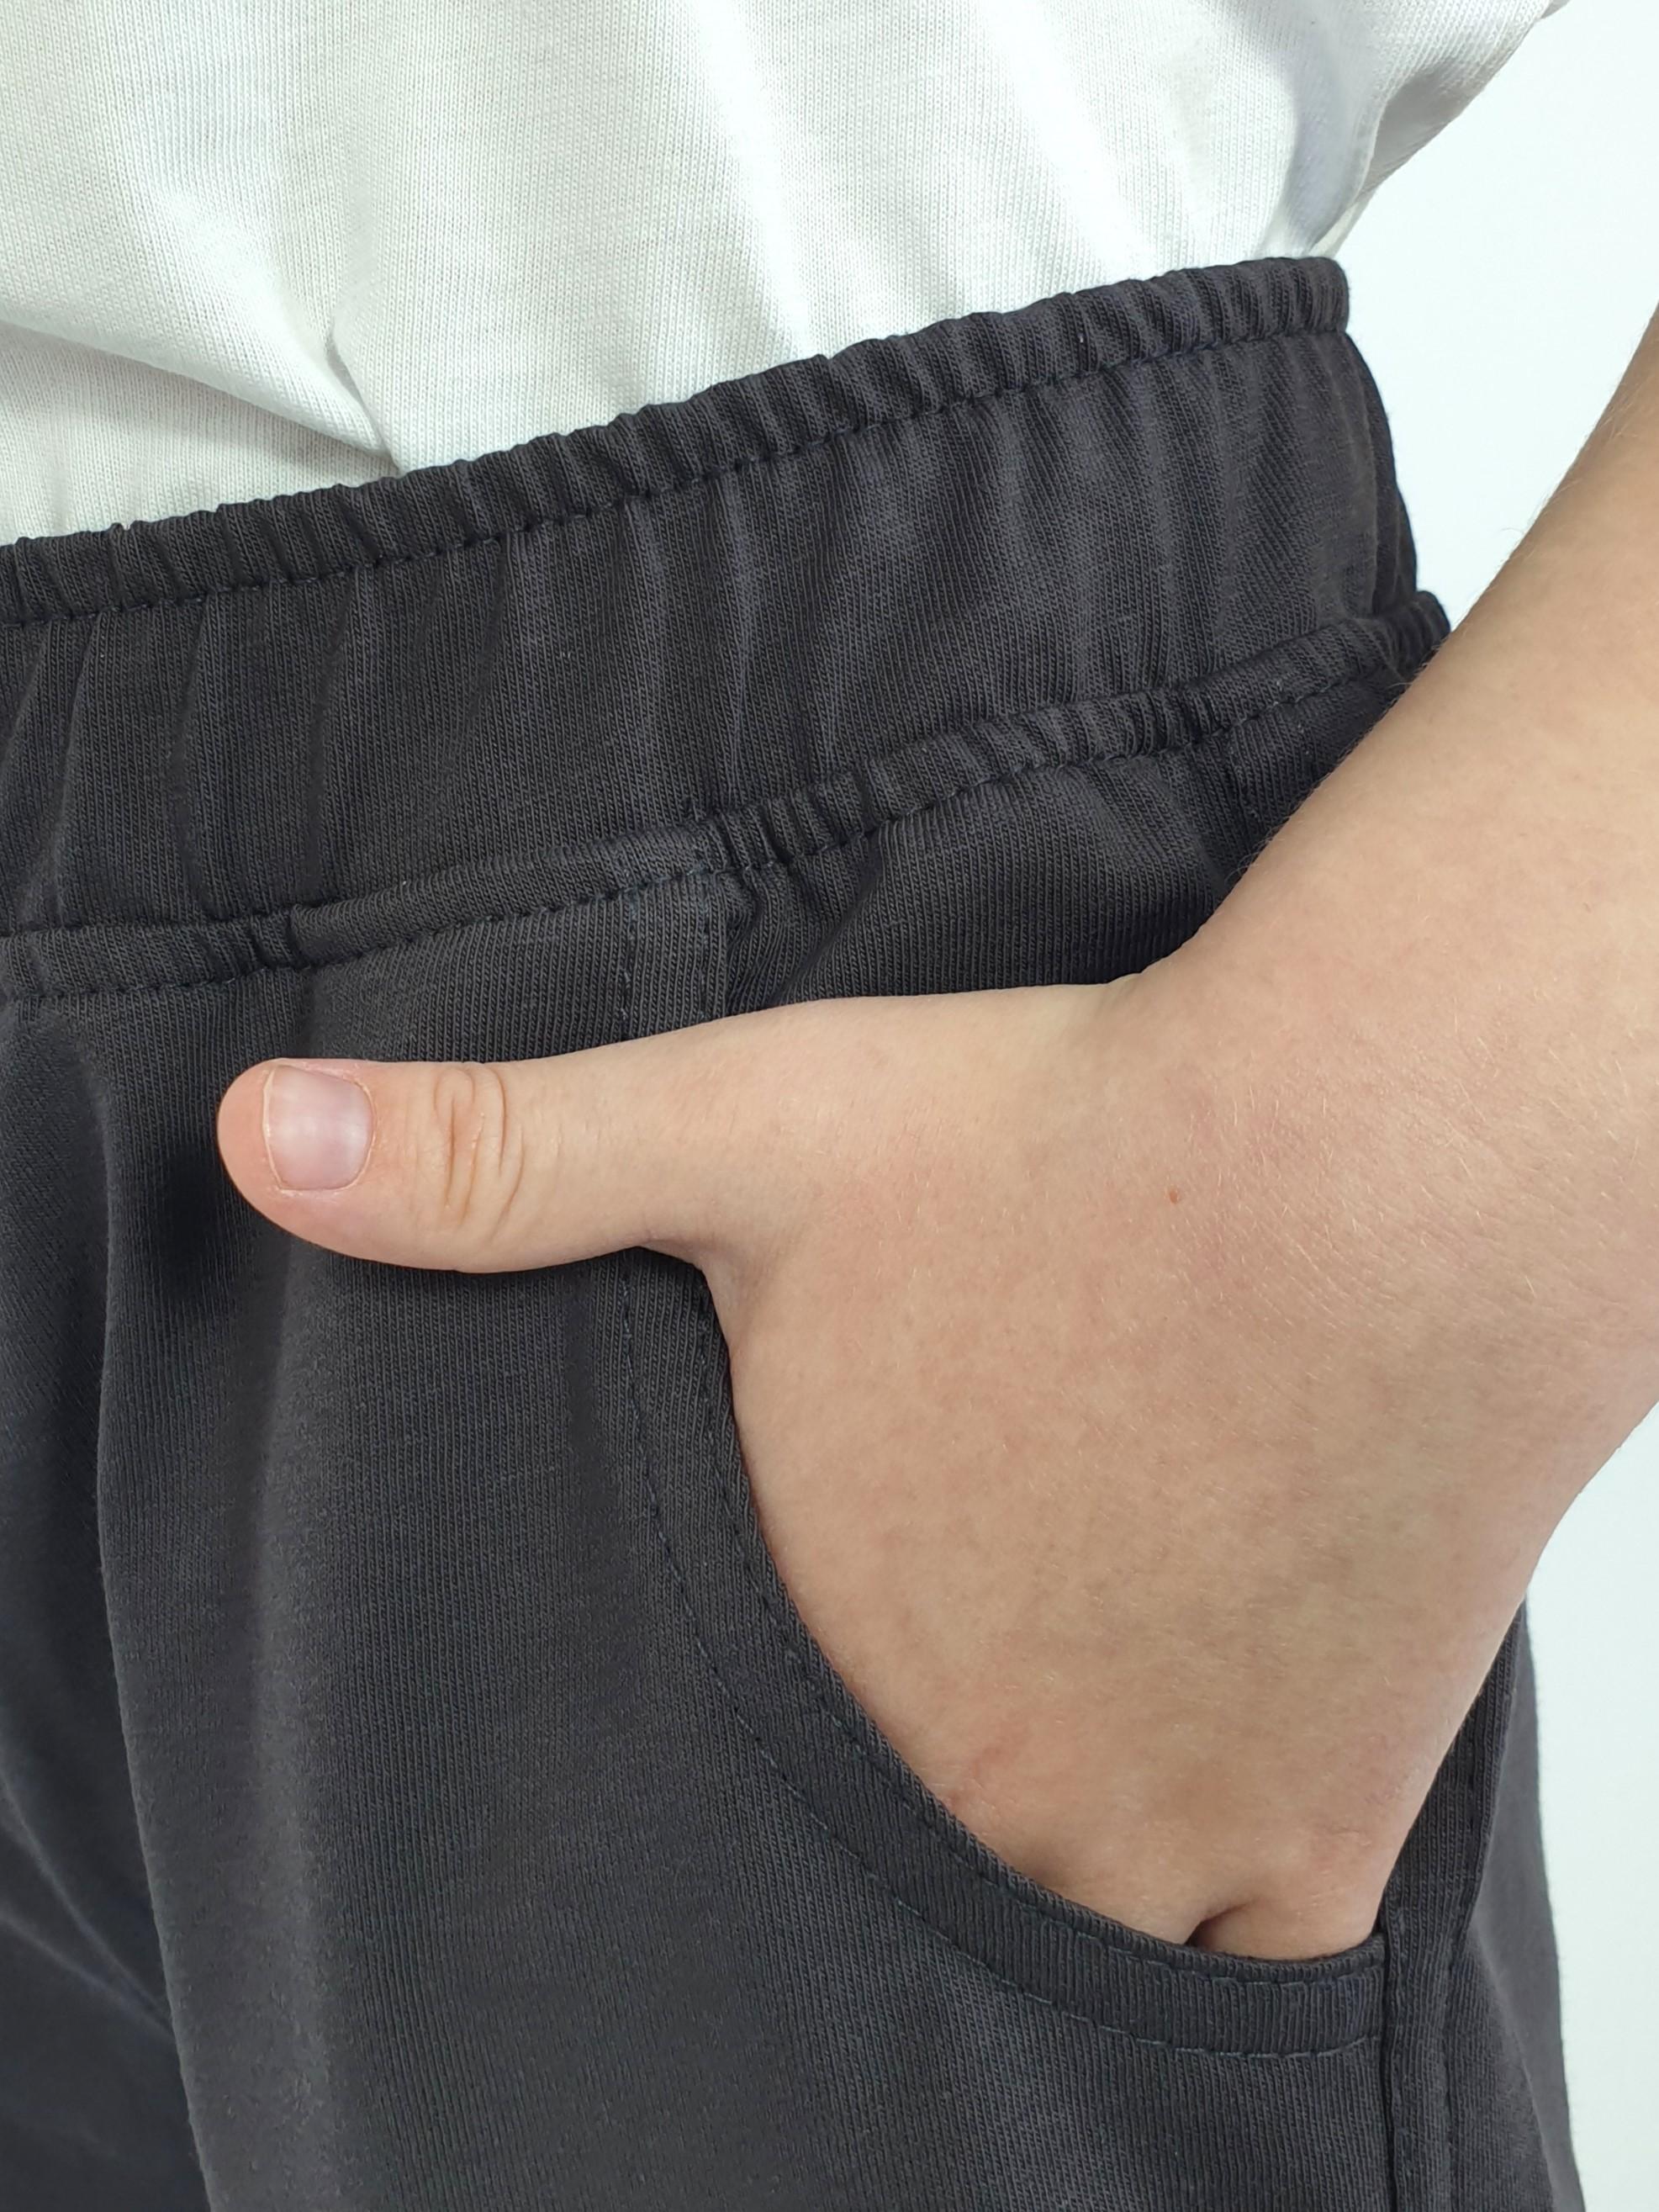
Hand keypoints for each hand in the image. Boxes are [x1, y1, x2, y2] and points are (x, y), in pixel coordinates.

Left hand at [214, 962, 1555, 1958]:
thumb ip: (495, 1162)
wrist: (1379, 1161)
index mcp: (820, 1655)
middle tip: (889, 1690)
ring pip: (1052, 1922)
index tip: (737, 1696)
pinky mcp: (1332, 1814)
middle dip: (865, 1790)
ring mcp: (1168, 1822)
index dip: (715, 1745)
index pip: (706, 1798)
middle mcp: (983, 1784)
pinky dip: (1198, 1902)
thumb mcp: (745, 1129)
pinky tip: (1172, 1793)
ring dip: (1025, 1845)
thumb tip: (251, 1141)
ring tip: (1018, 1722)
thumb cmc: (1068, 1142)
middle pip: (881, 1866)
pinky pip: (1241, 1950)